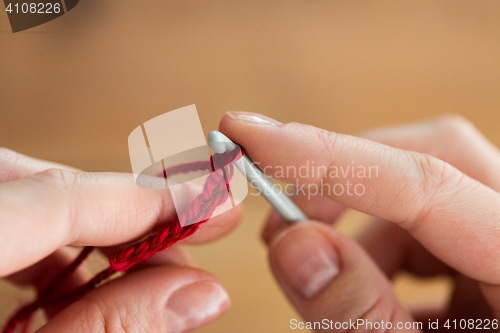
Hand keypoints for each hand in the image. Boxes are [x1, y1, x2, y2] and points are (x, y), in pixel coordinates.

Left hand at [0, 149, 242, 331]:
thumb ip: (108, 330)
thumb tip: (196, 293)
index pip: (57, 196)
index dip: (144, 198)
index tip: (211, 202)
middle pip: (42, 184)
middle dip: (128, 207)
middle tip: (195, 228)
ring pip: (29, 199)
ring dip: (100, 229)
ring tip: (156, 262)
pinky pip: (11, 225)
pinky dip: (60, 249)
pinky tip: (95, 278)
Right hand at [220, 112, 499, 331]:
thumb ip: (361, 318)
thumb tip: (295, 246)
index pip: (426, 181)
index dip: (327, 156)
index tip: (248, 132)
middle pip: (437, 158)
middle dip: (343, 179)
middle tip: (278, 220)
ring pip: (427, 195)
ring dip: (363, 230)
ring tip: (327, 289)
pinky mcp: (493, 257)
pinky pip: (431, 230)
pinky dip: (385, 253)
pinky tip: (376, 303)